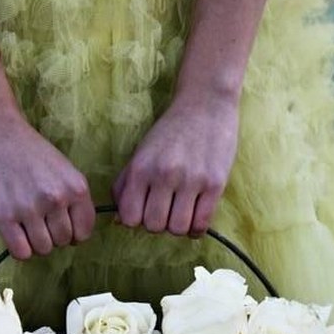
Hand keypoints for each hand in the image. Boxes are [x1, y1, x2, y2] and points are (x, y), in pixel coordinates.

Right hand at [0, 112, 95, 258]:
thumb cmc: (30, 151)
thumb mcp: (64, 170)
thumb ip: (74, 200)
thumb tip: (76, 236)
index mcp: (76, 187)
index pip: (84, 232)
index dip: (73, 234)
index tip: (60, 226)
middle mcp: (56, 199)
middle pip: (62, 242)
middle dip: (52, 236)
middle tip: (39, 221)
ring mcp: (30, 209)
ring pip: (43, 249)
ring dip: (35, 243)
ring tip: (26, 225)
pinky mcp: (5, 217)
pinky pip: (21, 252)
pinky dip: (19, 248)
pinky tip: (15, 233)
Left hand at [113, 94, 238, 236]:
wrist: (206, 104)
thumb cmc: (169, 133)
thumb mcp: (140, 154)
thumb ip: (125, 186)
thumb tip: (119, 222)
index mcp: (142, 168)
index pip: (129, 218)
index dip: (135, 220)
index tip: (144, 210)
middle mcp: (164, 175)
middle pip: (154, 227)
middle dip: (159, 223)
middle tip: (165, 209)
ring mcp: (191, 180)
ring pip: (178, 229)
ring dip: (178, 226)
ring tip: (181, 212)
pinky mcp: (215, 184)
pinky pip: (201, 224)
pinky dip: (196, 228)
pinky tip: (195, 216)